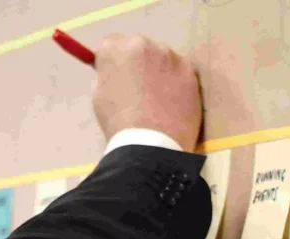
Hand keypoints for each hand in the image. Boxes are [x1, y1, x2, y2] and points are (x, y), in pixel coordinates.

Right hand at [92, 35, 201, 152]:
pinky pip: (179, 71)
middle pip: (139, 47)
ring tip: (157, 100)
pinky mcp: (190, 71)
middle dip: (137, 63)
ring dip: (158, 71)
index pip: (111, 43)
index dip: (113, 61)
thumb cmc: (118, 123)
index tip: (116, 75)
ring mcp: (170, 56)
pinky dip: (175, 82)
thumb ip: (106, 76)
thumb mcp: (99, 96)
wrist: (151, 144)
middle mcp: (144, 44)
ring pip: (162, 58)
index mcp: (116, 49)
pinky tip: (171, 103)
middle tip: (138, 89)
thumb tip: (114, 72)